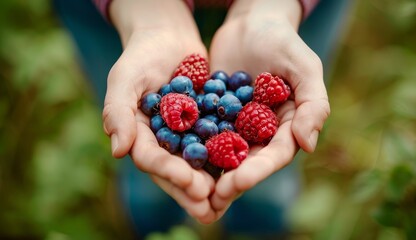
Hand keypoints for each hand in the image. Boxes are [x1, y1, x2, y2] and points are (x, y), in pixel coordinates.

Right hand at [102, 0, 221, 222]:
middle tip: (210, 205)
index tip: (189, 182)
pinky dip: (227, 157)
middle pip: (175, 169)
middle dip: (191, 189)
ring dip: (210, 182)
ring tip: (227, 199)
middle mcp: (162, 141)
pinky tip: (242, 168)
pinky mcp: (205, 124)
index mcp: (140, 135)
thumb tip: (118, 151)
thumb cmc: (141, 56)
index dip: (169, 172)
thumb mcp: (125, 78)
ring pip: (197, 163)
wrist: (168, 38)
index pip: (151, 158)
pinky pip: (216, 142)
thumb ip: (118, 111)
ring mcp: (184, 135)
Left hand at [208, 0, 329, 213]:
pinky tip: (178, 161)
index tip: (238, 183)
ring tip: (193, 191)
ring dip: (212, 174)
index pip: (275, 154)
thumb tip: (308, 145)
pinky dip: (194, 148)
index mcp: (287, 125)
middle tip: (212, 197)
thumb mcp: (304, 67)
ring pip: (225, 155)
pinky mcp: (215, 115)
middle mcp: (262, 131)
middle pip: (249, 161)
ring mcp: (237, 125)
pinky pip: (204, 134)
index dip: (258, 170)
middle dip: (232, 180)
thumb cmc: (282, 41)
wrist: (250, 23)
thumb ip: (313, 104)